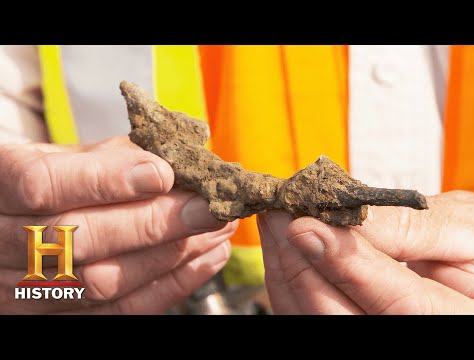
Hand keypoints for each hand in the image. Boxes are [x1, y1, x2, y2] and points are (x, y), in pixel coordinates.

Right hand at [0, 137, 236, 313]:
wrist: (13, 225)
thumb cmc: (46, 181)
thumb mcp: (61, 157)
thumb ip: (109, 158)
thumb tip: (176, 159)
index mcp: (0, 185)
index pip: (44, 185)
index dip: (105, 181)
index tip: (162, 173)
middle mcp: (2, 244)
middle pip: (77, 241)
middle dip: (153, 224)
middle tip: (207, 208)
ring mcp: (25, 290)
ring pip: (101, 283)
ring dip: (170, 256)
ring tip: (216, 229)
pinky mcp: (57, 317)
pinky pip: (118, 312)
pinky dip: (171, 285)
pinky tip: (205, 257)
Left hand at [257, 191, 473, 313]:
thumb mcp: (467, 233)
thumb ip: (413, 228)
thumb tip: (348, 213)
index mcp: (450, 318)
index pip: (393, 301)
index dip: (342, 261)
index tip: (303, 225)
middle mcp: (404, 332)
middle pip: (336, 312)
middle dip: (297, 260)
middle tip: (277, 212)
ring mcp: (369, 330)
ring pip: (312, 315)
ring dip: (285, 268)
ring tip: (274, 223)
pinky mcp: (348, 319)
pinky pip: (307, 312)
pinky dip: (288, 281)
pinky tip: (284, 248)